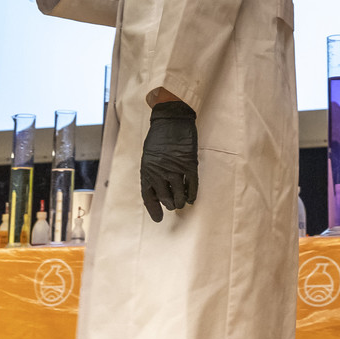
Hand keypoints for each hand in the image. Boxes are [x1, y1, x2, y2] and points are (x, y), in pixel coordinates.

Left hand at [140, 101, 197, 221]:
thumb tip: (157, 191)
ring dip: (181, 202)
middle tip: (174, 205)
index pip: (148, 197)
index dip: (154, 210)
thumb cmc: (159, 137)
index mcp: (147, 170)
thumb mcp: (148, 156)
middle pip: (165, 199)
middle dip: (170, 205)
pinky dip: (192, 194)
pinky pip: (192, 186)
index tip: (159, 219)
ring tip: (182, 202)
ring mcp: (175, 169)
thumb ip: (151, 172)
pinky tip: (192, 198)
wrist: (171, 119)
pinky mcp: (189, 164)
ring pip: (179, 195)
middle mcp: (159, 172)